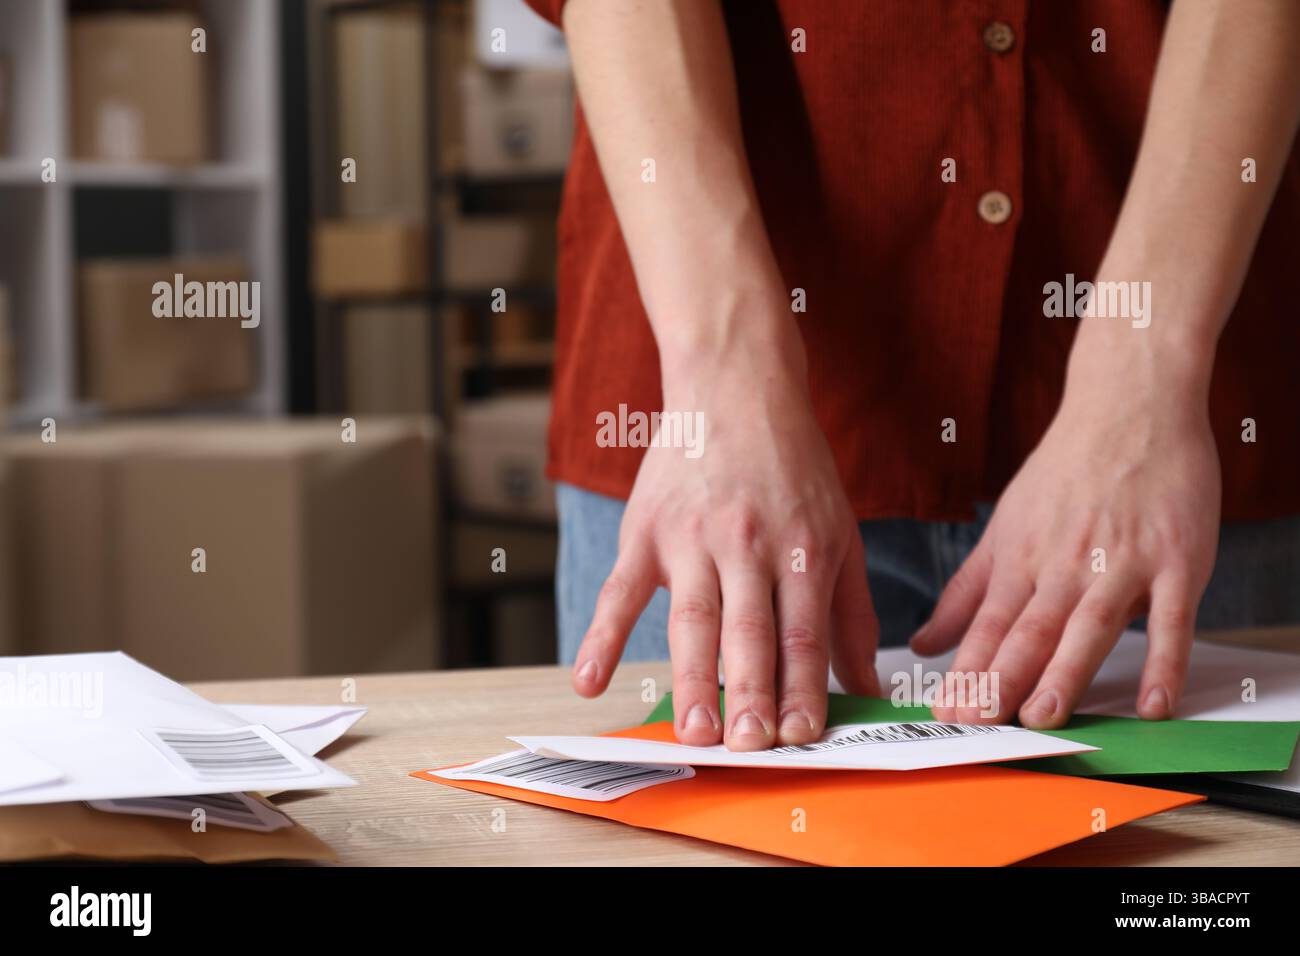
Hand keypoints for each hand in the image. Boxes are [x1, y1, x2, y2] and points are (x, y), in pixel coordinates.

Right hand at [571, 341, 879, 749]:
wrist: (735, 385)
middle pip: (749, 631)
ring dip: (691, 678)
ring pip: (692, 619)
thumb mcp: (840, 530)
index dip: (802, 687)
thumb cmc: (793, 466)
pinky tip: (589, 681)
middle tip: (747, 748)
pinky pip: (621, 590)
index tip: (801, 738)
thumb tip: (870, 687)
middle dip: (749, 694)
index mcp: (801, 548)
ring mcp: (691, 538)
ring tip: (694, 733)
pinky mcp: (646, 532)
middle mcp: (748, 545)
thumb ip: (851, 614)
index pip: (802, 632)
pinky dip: (602, 635)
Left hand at [913, 331, 1220, 727]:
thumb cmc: (1064, 470)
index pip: (987, 625)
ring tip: (1043, 718)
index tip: (946, 711)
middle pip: (1030, 629)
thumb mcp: (1003, 527)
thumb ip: (965, 592)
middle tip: (981, 723)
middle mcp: (1065, 564)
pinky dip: (1164, 662)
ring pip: (1089, 626)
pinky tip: (1153, 704)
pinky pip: (1171, 621)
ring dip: (1066, 674)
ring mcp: (1121, 563)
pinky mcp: (1175, 561)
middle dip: (1002, 679)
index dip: (966, 670)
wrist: (1129, 406)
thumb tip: (923, 643)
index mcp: (1021, 558)